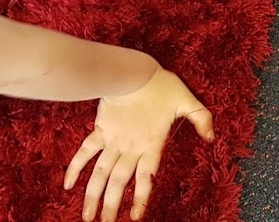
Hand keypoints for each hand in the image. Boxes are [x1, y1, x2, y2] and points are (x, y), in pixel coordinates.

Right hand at [65, 68, 213, 221]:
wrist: (132, 71)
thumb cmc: (161, 85)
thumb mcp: (186, 100)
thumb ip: (201, 118)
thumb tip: (211, 137)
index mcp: (151, 143)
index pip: (145, 177)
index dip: (141, 197)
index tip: (134, 217)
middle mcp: (130, 147)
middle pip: (119, 182)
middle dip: (111, 206)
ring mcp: (113, 140)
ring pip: (100, 173)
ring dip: (92, 195)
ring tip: (87, 216)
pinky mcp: (100, 130)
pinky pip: (85, 152)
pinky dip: (75, 167)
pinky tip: (67, 184)